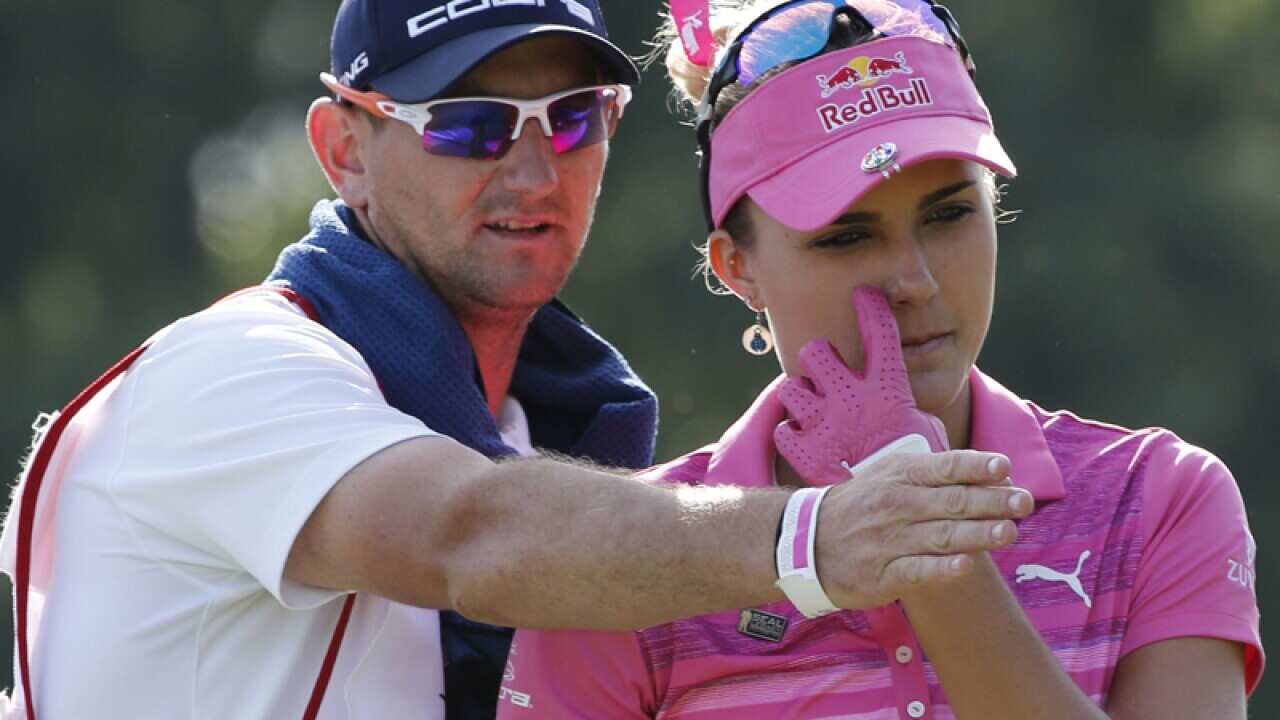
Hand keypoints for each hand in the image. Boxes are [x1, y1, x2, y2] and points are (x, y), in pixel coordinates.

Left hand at [774, 286, 947, 485]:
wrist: (900, 512)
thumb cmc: (919, 467)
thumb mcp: (925, 428)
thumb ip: (906, 405)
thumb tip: (905, 396)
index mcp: (886, 387)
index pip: (880, 332)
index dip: (870, 308)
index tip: (863, 296)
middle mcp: (850, 397)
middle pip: (816, 352)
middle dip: (818, 357)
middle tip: (826, 370)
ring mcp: (824, 422)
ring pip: (791, 387)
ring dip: (799, 394)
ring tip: (811, 407)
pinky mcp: (806, 451)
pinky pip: (783, 430)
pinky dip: (790, 433)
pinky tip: (802, 438)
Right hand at [815, 450, 1031, 608]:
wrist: (806, 542)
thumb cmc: (860, 505)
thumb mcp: (887, 476)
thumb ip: (933, 474)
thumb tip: (989, 474)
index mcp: (898, 476)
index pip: (943, 468)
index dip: (975, 467)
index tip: (1004, 468)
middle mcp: (895, 505)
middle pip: (950, 502)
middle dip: (990, 501)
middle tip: (1023, 502)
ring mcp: (888, 540)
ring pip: (939, 536)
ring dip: (976, 534)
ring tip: (1008, 532)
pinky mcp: (883, 574)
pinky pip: (917, 570)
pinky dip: (941, 568)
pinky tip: (965, 565)